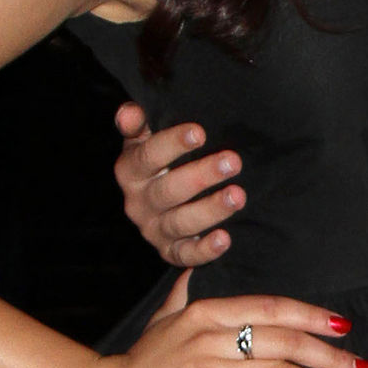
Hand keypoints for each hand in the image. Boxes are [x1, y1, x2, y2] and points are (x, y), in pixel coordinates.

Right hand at [72, 280, 367, 367]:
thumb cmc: (138, 363)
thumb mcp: (162, 320)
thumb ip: (186, 295)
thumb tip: (197, 270)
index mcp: (206, 312)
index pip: (272, 307)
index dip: (312, 316)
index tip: (344, 326)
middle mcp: (211, 337)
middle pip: (286, 340)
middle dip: (331, 355)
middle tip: (363, 366)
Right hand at [115, 102, 245, 267]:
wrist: (168, 201)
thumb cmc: (163, 160)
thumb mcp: (146, 139)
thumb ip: (139, 124)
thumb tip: (130, 112)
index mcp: (130, 171)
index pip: (148, 156)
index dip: (172, 144)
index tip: (200, 132)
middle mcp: (138, 203)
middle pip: (168, 190)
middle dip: (202, 175)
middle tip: (233, 162)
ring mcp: (154, 230)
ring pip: (180, 222)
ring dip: (210, 210)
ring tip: (238, 195)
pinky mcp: (171, 251)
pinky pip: (186, 255)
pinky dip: (205, 250)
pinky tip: (225, 239)